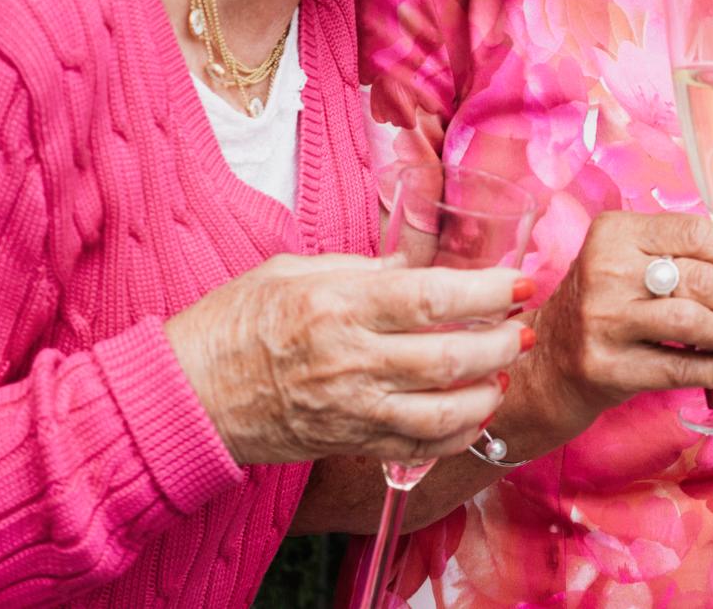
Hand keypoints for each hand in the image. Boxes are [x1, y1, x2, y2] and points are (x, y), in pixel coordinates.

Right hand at [165, 253, 528, 465]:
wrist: (188, 394)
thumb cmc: (233, 322)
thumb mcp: (292, 271)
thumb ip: (360, 268)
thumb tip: (414, 265)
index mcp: (338, 305)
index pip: (432, 298)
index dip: (487, 292)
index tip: (520, 283)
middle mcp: (350, 360)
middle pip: (448, 358)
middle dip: (501, 343)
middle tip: (523, 329)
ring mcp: (351, 408)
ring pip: (441, 411)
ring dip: (485, 393)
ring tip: (504, 372)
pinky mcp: (347, 442)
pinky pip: (416, 446)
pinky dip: (455, 436)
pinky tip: (474, 416)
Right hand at [525, 211, 712, 427]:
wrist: (547, 363)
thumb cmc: (603, 305)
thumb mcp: (627, 262)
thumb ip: (677, 253)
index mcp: (615, 233)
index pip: (694, 232)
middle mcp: (605, 270)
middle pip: (701, 279)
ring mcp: (603, 320)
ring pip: (693, 322)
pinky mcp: (606, 367)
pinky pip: (679, 368)